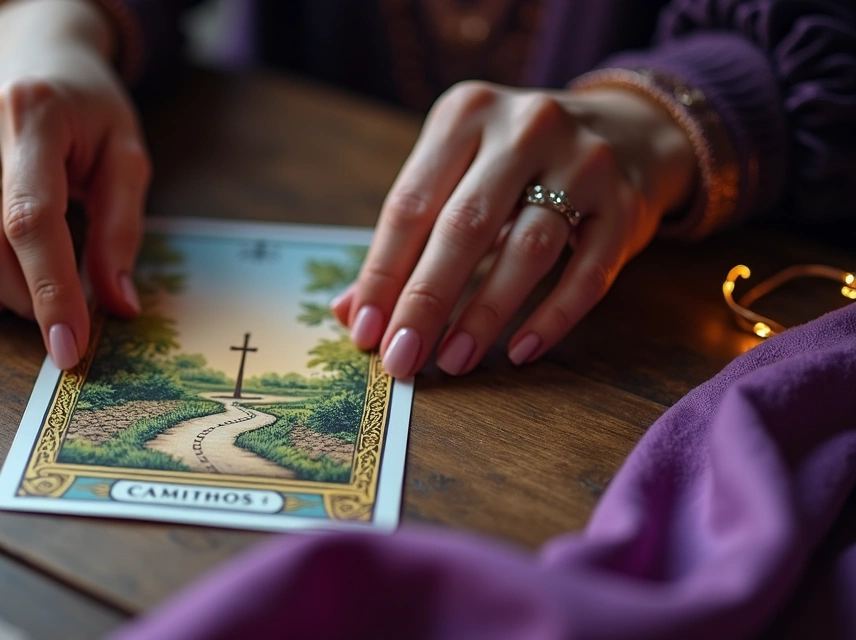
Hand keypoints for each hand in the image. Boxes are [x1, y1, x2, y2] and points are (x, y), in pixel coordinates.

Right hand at [0, 0, 148, 369]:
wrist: (31, 54)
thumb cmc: (87, 108)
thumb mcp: (127, 153)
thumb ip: (123, 228)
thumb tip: (118, 306)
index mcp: (31, 114)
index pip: (32, 221)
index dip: (51, 292)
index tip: (70, 348)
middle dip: (26, 303)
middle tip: (64, 322)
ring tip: (35, 294)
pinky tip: (5, 277)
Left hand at [333, 81, 695, 377]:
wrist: (629, 130)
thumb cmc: (516, 164)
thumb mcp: (457, 174)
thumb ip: (406, 239)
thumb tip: (350, 312)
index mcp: (465, 115)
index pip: (410, 204)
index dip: (382, 273)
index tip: (365, 331)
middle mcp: (525, 128)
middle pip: (464, 226)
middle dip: (425, 301)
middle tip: (401, 358)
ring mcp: (583, 163)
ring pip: (526, 249)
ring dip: (484, 314)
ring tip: (453, 361)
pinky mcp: (626, 205)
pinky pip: (587, 273)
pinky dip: (552, 317)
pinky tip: (518, 351)